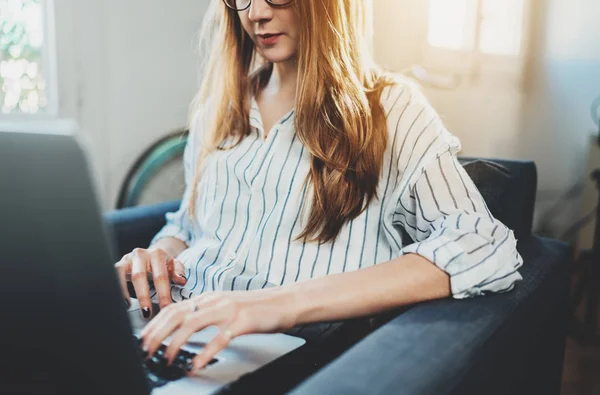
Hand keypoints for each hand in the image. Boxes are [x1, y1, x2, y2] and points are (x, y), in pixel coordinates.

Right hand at [115, 247, 186, 315]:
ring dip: (124, 292)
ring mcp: (128, 258)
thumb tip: (181, 280)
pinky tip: (121, 300)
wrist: (149, 253)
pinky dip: (116, 288)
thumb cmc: (163, 263)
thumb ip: (179, 271)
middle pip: (140, 276)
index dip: (163, 294)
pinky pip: (113, 275)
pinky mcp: (119, 263)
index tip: (165, 308)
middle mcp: (141, 254)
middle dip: (143, 296)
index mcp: (157, 254)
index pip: (161, 277)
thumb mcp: (174, 264)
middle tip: (147, 313)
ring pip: (122, 274)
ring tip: (129, 307)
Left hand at [139, 290, 296, 372]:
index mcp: (209, 298)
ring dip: (174, 342)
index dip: (154, 324)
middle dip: (156, 333)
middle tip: (145, 350)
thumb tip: (184, 328)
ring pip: (192, 323)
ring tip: (164, 357)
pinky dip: (204, 352)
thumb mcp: (226, 306)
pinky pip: (220, 338)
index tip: (143, 339)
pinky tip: (195, 364)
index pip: (173, 308)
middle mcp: (215, 301)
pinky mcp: (243, 321)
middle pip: (176, 313)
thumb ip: (206, 314)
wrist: (286, 301)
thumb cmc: (258, 307)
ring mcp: (228, 310)